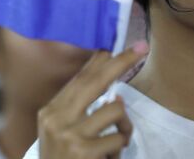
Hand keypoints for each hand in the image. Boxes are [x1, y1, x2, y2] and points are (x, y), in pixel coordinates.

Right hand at [37, 42, 148, 158]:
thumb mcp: (63, 132)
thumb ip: (82, 111)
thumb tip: (115, 94)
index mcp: (51, 110)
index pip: (80, 78)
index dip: (101, 60)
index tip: (117, 46)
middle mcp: (56, 118)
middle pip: (96, 81)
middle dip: (122, 62)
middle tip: (142, 48)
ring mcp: (69, 135)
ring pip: (114, 110)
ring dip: (124, 126)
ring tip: (118, 140)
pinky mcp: (83, 152)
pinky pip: (118, 139)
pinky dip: (119, 148)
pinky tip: (108, 158)